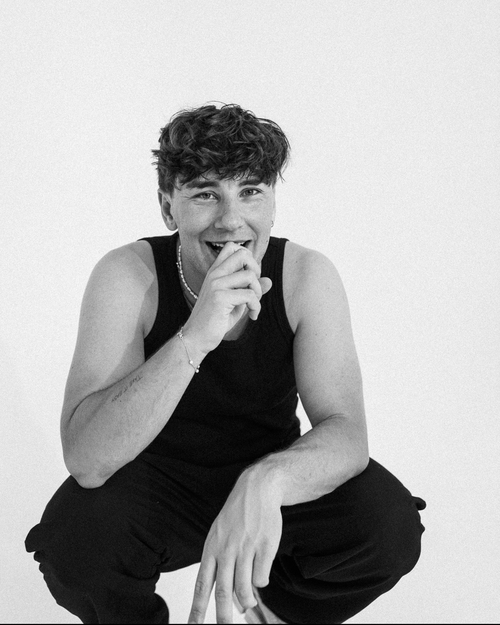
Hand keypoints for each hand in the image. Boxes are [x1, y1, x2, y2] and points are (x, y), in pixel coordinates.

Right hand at [184, 242, 272, 353]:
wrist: (196, 338)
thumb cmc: (215, 321)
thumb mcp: (236, 303)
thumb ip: (250, 290)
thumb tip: (269, 281)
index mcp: (215, 272)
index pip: (232, 247)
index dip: (248, 258)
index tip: (250, 278)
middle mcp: (215, 274)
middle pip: (243, 254)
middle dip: (256, 269)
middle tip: (254, 288)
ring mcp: (216, 284)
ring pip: (250, 275)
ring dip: (258, 292)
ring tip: (253, 306)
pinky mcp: (220, 297)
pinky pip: (250, 295)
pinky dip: (256, 307)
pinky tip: (252, 316)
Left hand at [188, 471, 282, 623]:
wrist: (257, 489)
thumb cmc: (237, 515)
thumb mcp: (220, 535)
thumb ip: (221, 565)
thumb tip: (230, 599)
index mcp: (211, 548)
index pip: (201, 584)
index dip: (196, 608)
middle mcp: (227, 549)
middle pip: (223, 590)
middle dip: (222, 615)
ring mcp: (246, 548)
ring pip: (244, 587)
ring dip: (247, 600)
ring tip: (248, 602)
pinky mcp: (264, 546)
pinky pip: (261, 576)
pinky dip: (261, 582)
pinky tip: (261, 574)